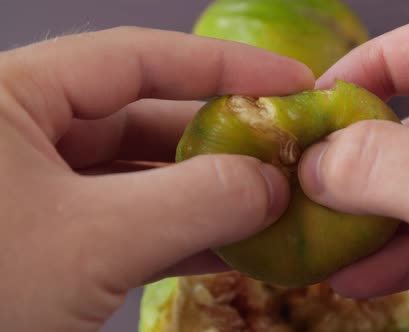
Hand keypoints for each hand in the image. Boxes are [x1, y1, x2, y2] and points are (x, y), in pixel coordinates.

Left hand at [0, 27, 312, 330]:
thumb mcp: (89, 244)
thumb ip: (192, 203)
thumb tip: (271, 185)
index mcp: (9, 98)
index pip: (134, 57)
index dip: (222, 65)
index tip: (288, 78)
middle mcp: (21, 132)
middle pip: (145, 117)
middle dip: (221, 140)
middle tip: (286, 156)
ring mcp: (35, 189)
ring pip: (141, 176)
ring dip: (208, 195)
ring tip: (270, 207)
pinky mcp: (49, 239)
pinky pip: (128, 222)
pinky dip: (180, 234)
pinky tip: (230, 247)